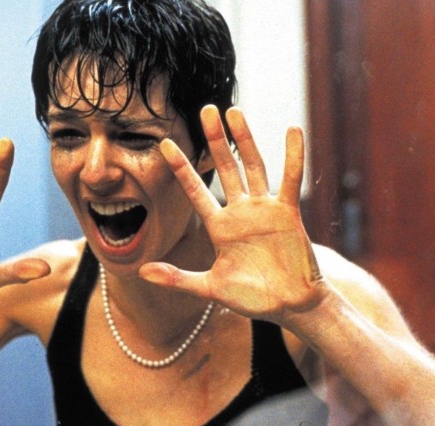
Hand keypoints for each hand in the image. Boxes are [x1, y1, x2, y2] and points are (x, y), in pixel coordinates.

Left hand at [140, 105, 327, 324]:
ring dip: (244, 140)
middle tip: (205, 110)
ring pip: (252, 166)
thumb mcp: (210, 288)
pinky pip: (290, 179)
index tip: (164, 144)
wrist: (289, 307)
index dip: (181, 168)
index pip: (195, 191)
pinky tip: (292, 131)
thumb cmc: (252, 298)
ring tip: (234, 112)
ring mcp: (264, 210)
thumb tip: (141, 272)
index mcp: (219, 227)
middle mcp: (239, 212)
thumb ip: (177, 278)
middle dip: (214, 140)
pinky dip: (293, 156)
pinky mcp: (288, 213)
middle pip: (224, 168)